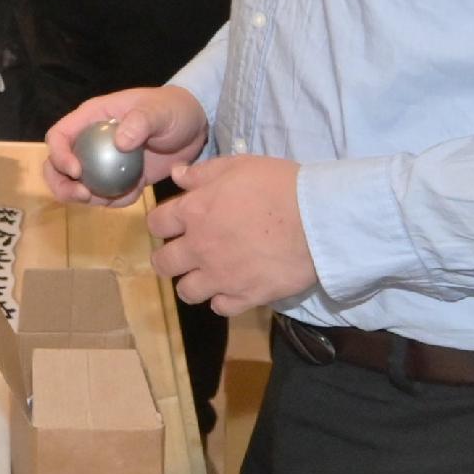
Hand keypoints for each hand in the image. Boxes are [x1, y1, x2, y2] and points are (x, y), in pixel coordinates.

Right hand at [44, 85, 208, 201]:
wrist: (194, 127)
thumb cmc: (173, 109)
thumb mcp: (159, 111)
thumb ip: (140, 121)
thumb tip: (120, 142)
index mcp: (91, 118)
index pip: (59, 135)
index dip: (58, 154)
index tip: (77, 171)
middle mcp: (90, 141)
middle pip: (57, 165)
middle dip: (62, 184)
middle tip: (84, 196)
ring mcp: (103, 163)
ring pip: (77, 185)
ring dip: (86, 198)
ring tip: (109, 199)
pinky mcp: (119, 179)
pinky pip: (105, 196)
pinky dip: (113, 201)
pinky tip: (133, 195)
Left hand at [142, 153, 314, 312]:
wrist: (317, 219)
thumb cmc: (278, 186)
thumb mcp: (239, 166)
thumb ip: (203, 172)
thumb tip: (176, 175)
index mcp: (194, 212)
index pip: (156, 224)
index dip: (162, 223)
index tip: (173, 224)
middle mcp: (199, 248)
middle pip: (163, 263)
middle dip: (168, 258)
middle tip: (183, 253)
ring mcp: (221, 276)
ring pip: (187, 291)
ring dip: (192, 283)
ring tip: (206, 274)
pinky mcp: (245, 297)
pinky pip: (220, 307)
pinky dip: (222, 300)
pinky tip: (231, 288)